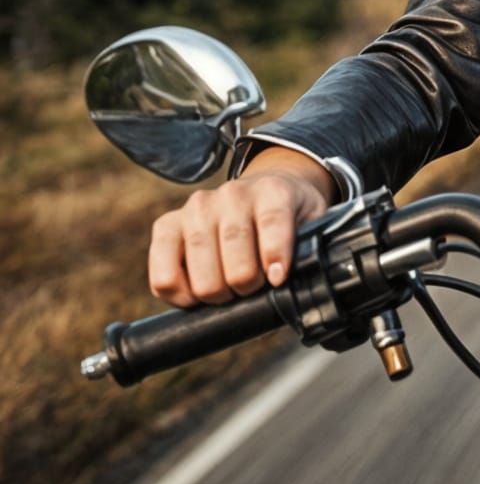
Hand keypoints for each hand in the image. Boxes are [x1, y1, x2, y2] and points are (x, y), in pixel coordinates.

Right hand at [147, 148, 334, 307]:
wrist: (265, 187)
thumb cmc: (290, 215)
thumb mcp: (312, 222)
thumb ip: (308, 249)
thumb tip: (288, 288)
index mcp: (273, 191)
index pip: (273, 224)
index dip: (275, 258)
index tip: (277, 279)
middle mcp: (232, 195)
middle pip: (235, 260)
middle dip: (246, 286)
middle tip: (253, 287)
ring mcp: (195, 209)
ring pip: (201, 272)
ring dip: (217, 294)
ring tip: (229, 290)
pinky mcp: (167, 225)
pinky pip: (162, 275)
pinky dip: (179, 295)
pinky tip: (196, 295)